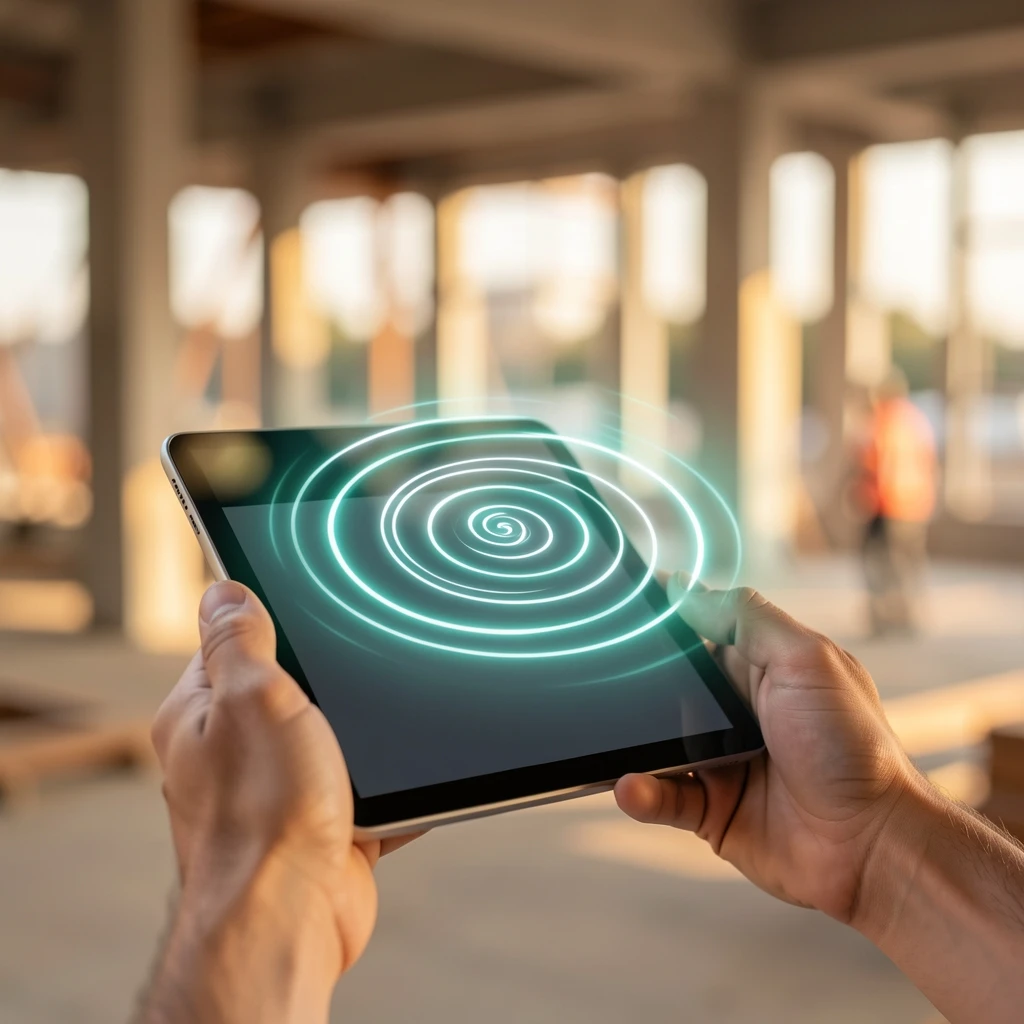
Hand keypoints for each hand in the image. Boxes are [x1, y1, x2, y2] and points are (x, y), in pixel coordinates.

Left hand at [144, 581, 412, 1022]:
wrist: (293, 918)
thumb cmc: (263, 814)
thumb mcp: (253, 698)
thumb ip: (238, 640)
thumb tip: (224, 588)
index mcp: (202, 716)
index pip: (230, 646)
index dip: (268, 622)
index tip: (305, 605)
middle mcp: (232, 755)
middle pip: (287, 690)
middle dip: (326, 680)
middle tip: (357, 664)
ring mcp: (278, 794)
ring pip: (331, 740)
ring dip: (361, 736)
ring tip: (385, 724)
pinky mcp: (322, 828)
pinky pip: (364, 791)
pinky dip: (389, 786)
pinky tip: (410, 776)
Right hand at [615, 577, 916, 924]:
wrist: (873, 844)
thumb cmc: (853, 746)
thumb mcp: (805, 659)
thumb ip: (745, 617)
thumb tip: (684, 588)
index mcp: (760, 669)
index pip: (698, 635)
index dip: (662, 626)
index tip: (622, 613)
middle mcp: (737, 713)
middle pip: (668, 690)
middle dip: (637, 688)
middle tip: (606, 684)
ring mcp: (722, 763)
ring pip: (655, 745)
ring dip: (631, 745)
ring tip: (610, 744)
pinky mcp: (711, 811)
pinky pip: (661, 797)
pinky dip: (641, 792)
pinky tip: (633, 787)